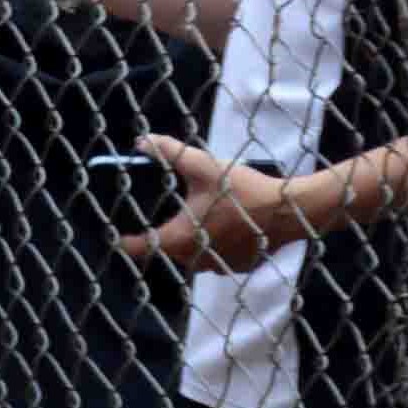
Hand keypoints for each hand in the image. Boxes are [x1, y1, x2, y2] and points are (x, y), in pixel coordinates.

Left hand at [118, 133, 315, 272]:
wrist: (292, 210)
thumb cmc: (243, 189)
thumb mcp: (203, 166)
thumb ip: (169, 152)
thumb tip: (141, 141)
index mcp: (180, 238)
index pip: (139, 248)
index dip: (124, 241)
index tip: (115, 234)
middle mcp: (196, 258)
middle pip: (165, 250)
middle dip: (160, 235)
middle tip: (159, 215)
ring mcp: (219, 266)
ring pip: (191, 256)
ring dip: (188, 241)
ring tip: (192, 219)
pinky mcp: (239, 266)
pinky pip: (214, 259)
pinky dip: (212, 247)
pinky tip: (220, 228)